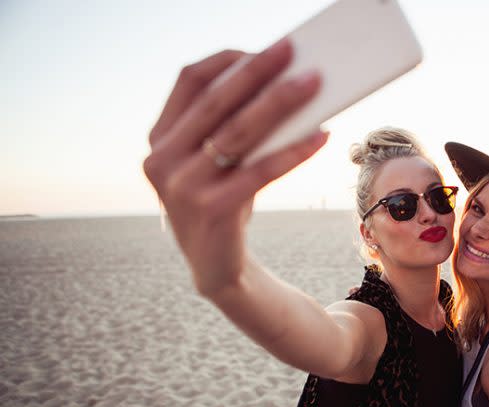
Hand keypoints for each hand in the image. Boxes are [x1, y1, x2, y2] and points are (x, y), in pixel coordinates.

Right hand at [143, 41, 327, 297]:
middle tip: (294, 52)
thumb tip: (285, 84)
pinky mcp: (211, 209)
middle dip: (259, 72)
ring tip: (313, 84)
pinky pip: (261, 170)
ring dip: (280, 103)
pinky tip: (321, 135)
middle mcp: (162, 159)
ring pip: (239, 132)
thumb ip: (229, 126)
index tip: (265, 49)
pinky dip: (294, 150)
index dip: (227, 60)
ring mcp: (182, 187)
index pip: (189, 81)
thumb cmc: (223, 202)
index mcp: (159, 138)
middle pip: (217, 101)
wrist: (216, 267)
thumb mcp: (215, 162)